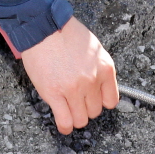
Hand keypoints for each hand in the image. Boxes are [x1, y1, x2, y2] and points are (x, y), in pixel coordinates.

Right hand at [20, 18, 118, 133]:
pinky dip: (65, 126)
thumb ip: (98, 68)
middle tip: (77, 100)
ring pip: (81, 119)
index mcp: (105, 68)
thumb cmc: (65, 32)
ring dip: (75, 116)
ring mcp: (73, 89)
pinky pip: (65, 121)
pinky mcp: (54, 94)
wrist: (43, 26)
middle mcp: (92, 80)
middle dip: (86, 107)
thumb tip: (99, 85)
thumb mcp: (93, 48)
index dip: (100, 101)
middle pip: (95, 111)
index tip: (93, 100)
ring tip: (69, 109)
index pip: (111, 100)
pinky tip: (64, 124)